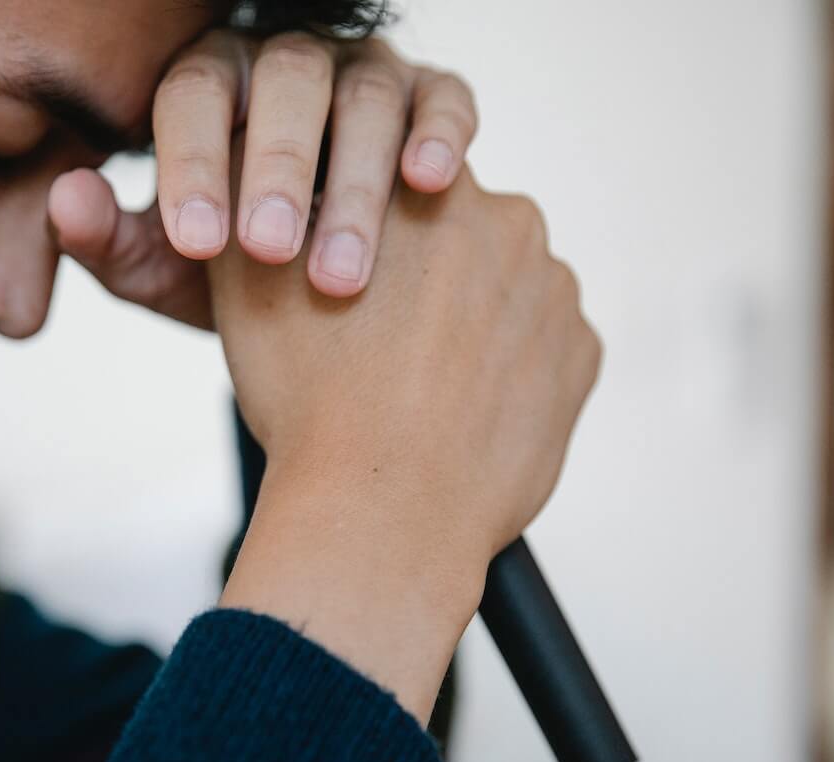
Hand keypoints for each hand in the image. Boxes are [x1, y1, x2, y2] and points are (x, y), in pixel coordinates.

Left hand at [47, 30, 478, 328]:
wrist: (322, 301)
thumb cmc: (233, 275)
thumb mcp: (165, 270)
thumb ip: (111, 241)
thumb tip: (68, 198)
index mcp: (209, 86)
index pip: (192, 96)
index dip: (192, 163)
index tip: (197, 244)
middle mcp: (286, 64)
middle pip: (284, 82)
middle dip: (278, 166)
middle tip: (271, 252)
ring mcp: (364, 74)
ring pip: (366, 96)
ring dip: (357, 182)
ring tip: (341, 274)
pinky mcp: (432, 97)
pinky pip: (443, 98)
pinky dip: (440, 134)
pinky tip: (429, 183)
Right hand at [210, 160, 599, 722]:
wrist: (382, 512)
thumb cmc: (311, 397)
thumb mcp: (252, 276)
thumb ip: (264, 198)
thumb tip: (264, 176)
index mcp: (434, 184)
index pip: (399, 180)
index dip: (363, 233)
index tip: (342, 277)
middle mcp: (511, 222)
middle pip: (458, 234)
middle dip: (422, 273)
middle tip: (373, 338)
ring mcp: (555, 293)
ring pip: (502, 290)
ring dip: (468, 319)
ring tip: (414, 383)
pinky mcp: (580, 358)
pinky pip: (540, 346)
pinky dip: (506, 368)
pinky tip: (459, 406)